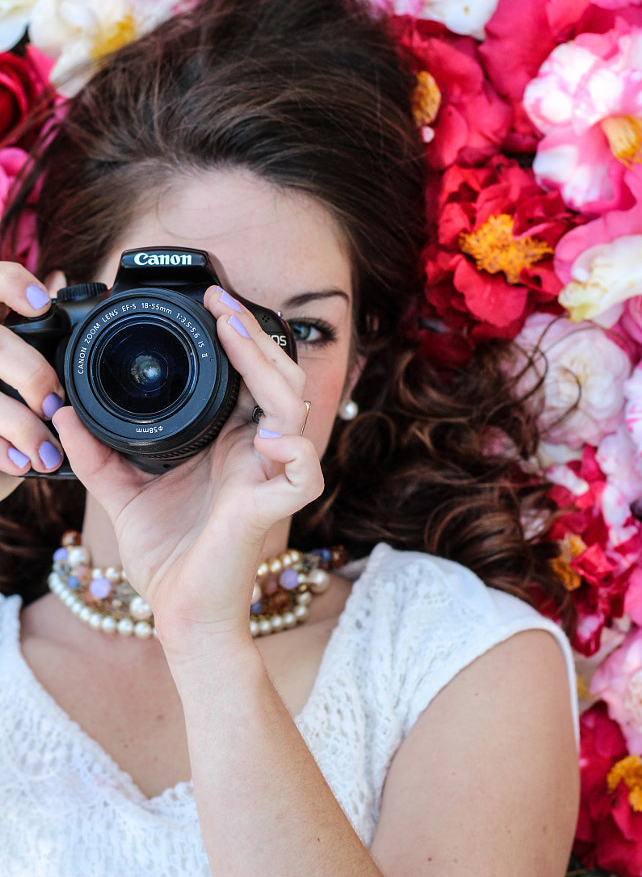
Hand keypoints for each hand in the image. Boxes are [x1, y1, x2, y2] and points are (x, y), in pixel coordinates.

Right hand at [0, 261, 64, 496]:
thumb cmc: (1, 401)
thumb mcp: (11, 363)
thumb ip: (29, 331)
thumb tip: (60, 285)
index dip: (11, 283)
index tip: (42, 305)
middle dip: (30, 373)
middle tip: (54, 404)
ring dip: (21, 426)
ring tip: (48, 453)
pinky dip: (0, 449)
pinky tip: (20, 462)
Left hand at [53, 286, 323, 653]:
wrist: (180, 614)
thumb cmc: (168, 555)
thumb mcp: (124, 492)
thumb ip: (98, 452)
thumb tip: (64, 413)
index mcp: (230, 441)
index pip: (248, 376)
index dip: (238, 336)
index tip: (210, 300)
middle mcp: (256, 451)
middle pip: (277, 378)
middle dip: (253, 337)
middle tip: (222, 303)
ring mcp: (269, 476)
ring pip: (292, 408)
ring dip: (268, 369)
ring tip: (236, 336)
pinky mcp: (273, 508)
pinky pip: (303, 471)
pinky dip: (292, 448)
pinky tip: (266, 435)